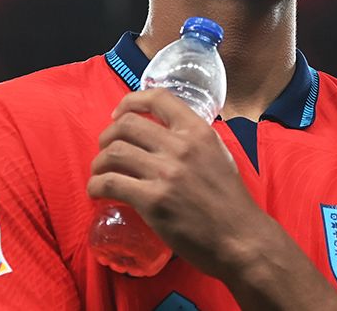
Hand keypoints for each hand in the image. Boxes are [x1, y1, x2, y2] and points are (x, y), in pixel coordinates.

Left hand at [86, 88, 261, 278]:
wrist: (240, 238)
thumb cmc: (230, 201)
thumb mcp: (218, 155)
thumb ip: (193, 141)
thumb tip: (165, 133)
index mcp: (198, 131)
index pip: (157, 98)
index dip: (130, 101)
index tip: (118, 113)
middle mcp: (180, 146)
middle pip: (126, 124)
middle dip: (107, 136)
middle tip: (106, 150)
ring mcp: (165, 173)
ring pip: (113, 152)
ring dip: (99, 162)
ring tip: (100, 173)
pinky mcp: (152, 201)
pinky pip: (109, 183)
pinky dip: (96, 186)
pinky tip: (97, 192)